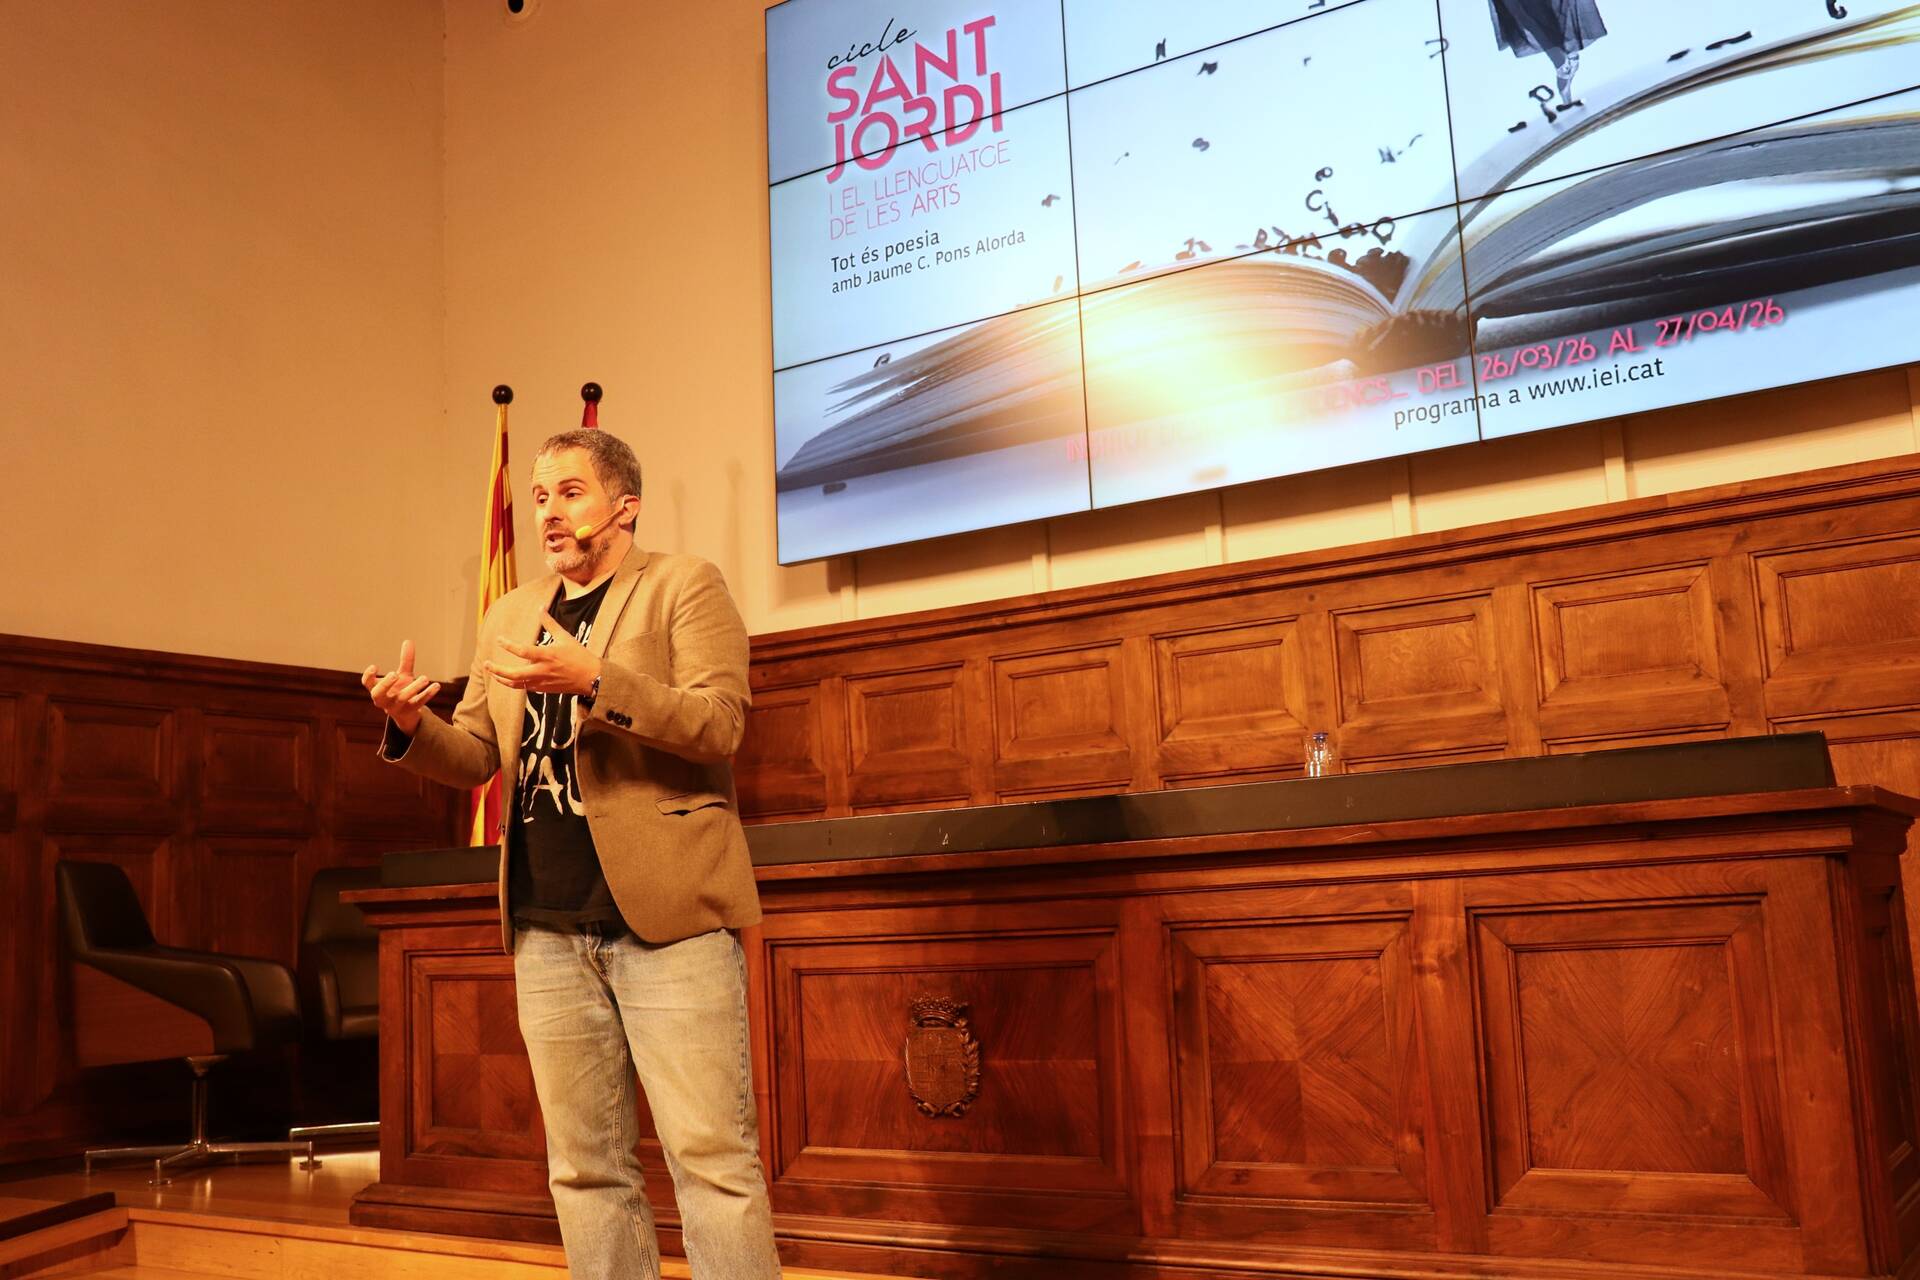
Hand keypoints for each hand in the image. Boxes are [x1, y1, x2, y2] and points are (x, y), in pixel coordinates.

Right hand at [362, 639, 440, 734]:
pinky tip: (436, 686)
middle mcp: (383, 699)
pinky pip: (418, 703)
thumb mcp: (402, 675)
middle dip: (385, 684)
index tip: (375, 666)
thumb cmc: (400, 689)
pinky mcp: (409, 711)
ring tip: (425, 678)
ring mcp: (395, 707)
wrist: (407, 713)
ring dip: (414, 688)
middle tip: (394, 674)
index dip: (368, 676)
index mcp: (377, 689)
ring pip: (402, 698)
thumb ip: (405, 660)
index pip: (367, 683)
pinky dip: (427, 695)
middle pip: (378, 694)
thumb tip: (408, 641)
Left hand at [485, 612, 602, 695]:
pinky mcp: (544, 689)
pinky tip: (508, 678)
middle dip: (497, 669)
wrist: (591, 678)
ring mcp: (542, 682)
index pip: (522, 651)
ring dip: (501, 678)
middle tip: (486, 664)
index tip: (499, 640)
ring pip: (516, 684)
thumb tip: (540, 607)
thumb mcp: (565, 636)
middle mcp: (542, 670)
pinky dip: (514, 683)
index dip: (508, 645)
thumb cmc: (579, 656)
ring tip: (492, 673)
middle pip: (513, 673)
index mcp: (547, 655)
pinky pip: (524, 687)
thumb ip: (550, 623)